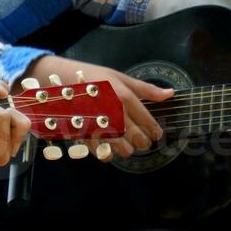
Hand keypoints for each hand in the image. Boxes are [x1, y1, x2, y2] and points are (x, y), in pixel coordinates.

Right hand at [22, 55, 169, 159]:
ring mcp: (97, 123)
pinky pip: (100, 151)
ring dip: (127, 150)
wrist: (60, 79)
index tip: (157, 134)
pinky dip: (107, 154)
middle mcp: (112, 110)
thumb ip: (146, 89)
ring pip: (121, 147)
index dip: (154, 130)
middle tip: (143, 142)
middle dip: (143, 142)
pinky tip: (110, 150)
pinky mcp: (84, 133)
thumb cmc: (94, 77)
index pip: (146, 119)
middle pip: (136, 136)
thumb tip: (170, 94)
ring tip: (128, 146)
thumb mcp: (120, 77)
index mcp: (123, 95)